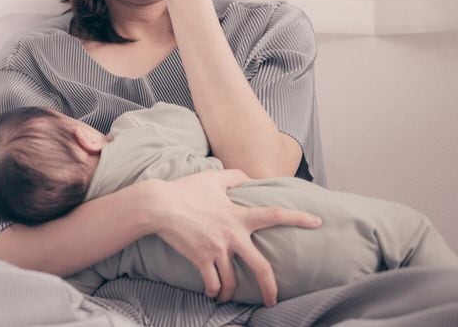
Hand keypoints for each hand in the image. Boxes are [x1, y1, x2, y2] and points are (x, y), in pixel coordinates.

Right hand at [145, 169, 321, 306]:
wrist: (158, 205)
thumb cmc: (184, 190)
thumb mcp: (211, 178)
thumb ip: (233, 176)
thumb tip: (248, 176)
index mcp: (238, 216)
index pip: (274, 215)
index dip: (298, 218)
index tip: (318, 222)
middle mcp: (232, 236)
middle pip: (260, 267)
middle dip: (269, 288)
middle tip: (272, 300)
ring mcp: (217, 249)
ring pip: (231, 281)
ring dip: (229, 293)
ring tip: (226, 296)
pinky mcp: (200, 259)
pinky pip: (212, 283)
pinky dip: (213, 290)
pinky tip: (211, 292)